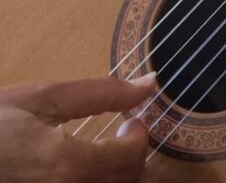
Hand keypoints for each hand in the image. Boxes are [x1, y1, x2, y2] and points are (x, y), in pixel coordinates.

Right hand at [0, 73, 155, 182]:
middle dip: (132, 159)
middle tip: (120, 136)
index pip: (131, 157)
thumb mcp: (42, 97)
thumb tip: (149, 84)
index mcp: (67, 165)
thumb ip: (101, 93)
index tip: (131, 119)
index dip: (140, 135)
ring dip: (117, 177)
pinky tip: (83, 171)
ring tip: (103, 155)